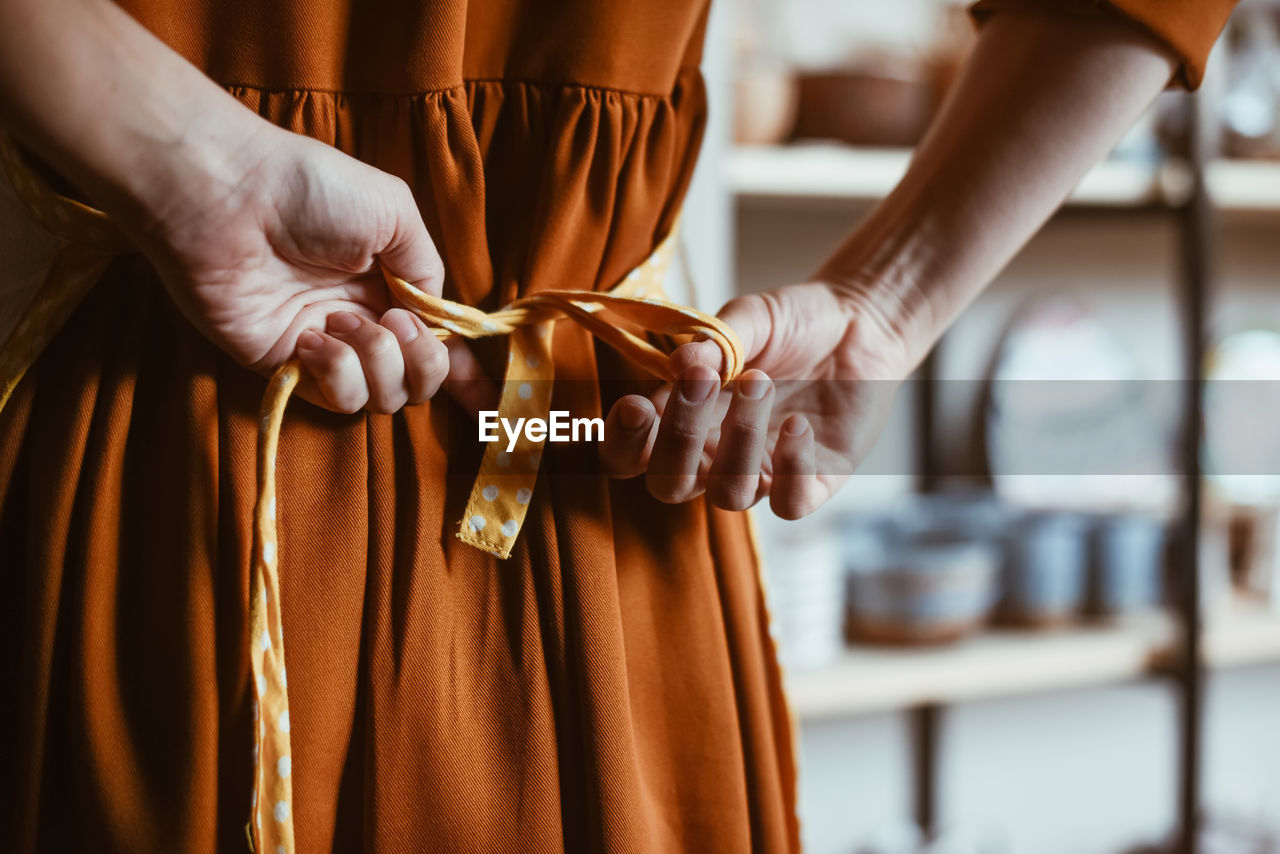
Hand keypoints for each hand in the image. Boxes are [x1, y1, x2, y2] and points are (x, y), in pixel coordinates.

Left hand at [130, 123, 449, 413]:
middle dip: (423, 362)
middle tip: (396, 322)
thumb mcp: (395, 212)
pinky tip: (312, 335)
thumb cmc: (311, 189)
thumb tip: (433, 317)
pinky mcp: (285, 367)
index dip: (465, 374)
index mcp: (389, 286)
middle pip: (417, 381)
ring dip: (377, 360)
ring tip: (342, 318)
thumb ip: (426, 271)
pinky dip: (337, 369)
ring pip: (381, 398)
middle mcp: (361, 322)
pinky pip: (336, 397)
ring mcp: (324, 348)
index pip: (437, 342)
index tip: (488, 401)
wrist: (231, 197)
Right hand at [599, 282, 911, 518]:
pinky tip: (798, 423)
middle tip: (702, 381)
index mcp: (683, 420)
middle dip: (678, 439)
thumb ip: (713, 340)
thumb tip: (681, 361)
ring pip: (730, 494)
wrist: (862, 323)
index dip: (623, 444)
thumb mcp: (749, 319)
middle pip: (669, 486)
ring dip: (739, 440)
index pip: (631, 455)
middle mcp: (715, 456)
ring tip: (760, 381)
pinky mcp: (814, 481)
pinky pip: (791, 503)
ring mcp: (764, 474)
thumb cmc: (793, 324)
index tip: (638, 405)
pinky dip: (791, 466)